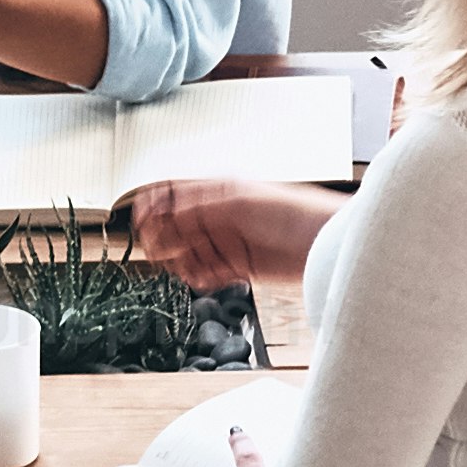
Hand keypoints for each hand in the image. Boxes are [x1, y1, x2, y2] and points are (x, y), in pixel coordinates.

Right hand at [119, 175, 334, 290]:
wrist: (326, 242)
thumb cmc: (294, 212)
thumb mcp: (239, 201)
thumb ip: (200, 208)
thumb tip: (165, 213)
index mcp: (219, 189)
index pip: (173, 194)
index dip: (153, 206)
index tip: (139, 220)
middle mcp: (220, 214)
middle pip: (176, 226)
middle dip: (163, 237)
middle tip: (156, 249)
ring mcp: (228, 241)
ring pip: (187, 252)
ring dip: (180, 260)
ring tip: (185, 266)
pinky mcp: (239, 266)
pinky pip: (206, 273)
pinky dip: (199, 276)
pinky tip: (202, 277)